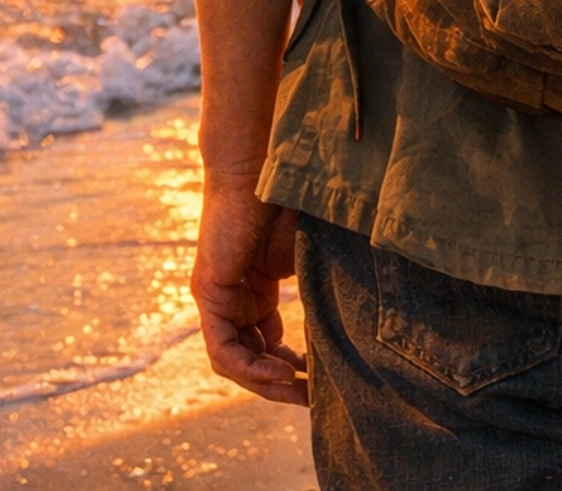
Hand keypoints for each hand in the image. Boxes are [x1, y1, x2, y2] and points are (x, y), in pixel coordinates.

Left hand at [192, 177, 306, 405]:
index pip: (266, 342)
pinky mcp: (210, 293)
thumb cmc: (287, 199)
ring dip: (265, 382)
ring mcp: (217, 297)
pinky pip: (222, 349)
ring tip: (299, 392)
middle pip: (250, 357)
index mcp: (253, 289)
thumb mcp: (305, 255)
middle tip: (312, 398)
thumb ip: (313, 288)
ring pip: (234, 360)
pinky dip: (248, 366)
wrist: (260, 164)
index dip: (291, 366)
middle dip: (280, 382)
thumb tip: (351, 316)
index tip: (319, 379)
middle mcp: (231, 298)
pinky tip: (278, 373)